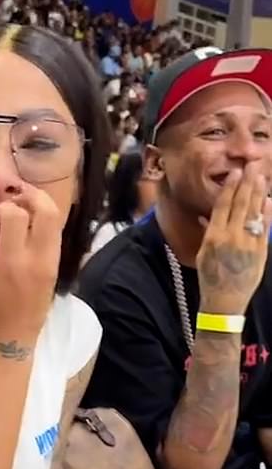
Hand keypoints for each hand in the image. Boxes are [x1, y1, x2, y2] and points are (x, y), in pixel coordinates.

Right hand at [0, 187, 62, 350]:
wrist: (10, 345)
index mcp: (11, 264)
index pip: (17, 216)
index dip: (2, 208)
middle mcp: (36, 261)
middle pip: (48, 211)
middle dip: (31, 196)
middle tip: (13, 198)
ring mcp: (50, 265)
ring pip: (57, 222)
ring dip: (40, 208)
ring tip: (20, 209)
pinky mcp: (56, 271)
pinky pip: (56, 237)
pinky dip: (44, 225)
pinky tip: (26, 229)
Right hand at [197, 163, 271, 314]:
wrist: (225, 302)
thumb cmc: (211, 278)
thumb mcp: (204, 254)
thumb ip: (209, 232)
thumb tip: (209, 215)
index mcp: (214, 237)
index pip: (223, 205)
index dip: (231, 187)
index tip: (236, 173)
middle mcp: (231, 237)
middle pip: (241, 204)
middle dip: (248, 183)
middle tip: (253, 167)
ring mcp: (248, 243)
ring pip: (255, 212)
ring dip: (259, 193)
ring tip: (261, 178)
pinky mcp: (260, 251)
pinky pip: (265, 227)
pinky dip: (267, 212)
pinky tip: (268, 200)